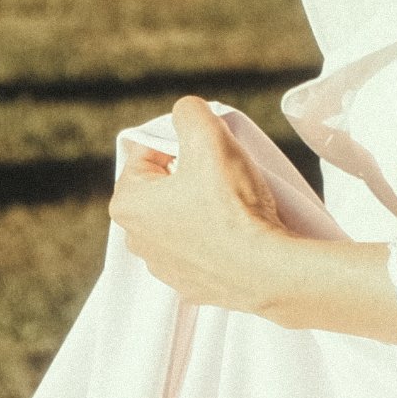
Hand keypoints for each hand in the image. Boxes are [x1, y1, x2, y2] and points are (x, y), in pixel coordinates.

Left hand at [109, 97, 291, 312]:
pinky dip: (217, 240)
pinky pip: (202, 251)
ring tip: (237, 208)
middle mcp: (137, 240)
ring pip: (183, 220)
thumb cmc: (234, 207)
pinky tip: (239, 235)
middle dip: (192, 178)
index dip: (182, 145)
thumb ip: (190, 111)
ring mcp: (165, 267)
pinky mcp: (192, 286)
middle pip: (164, 189)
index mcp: (128, 203)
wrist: (268, 270)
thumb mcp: (211, 138)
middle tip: (226, 178)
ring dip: (204, 209)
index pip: (148, 154)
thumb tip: (187, 112)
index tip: (211, 153)